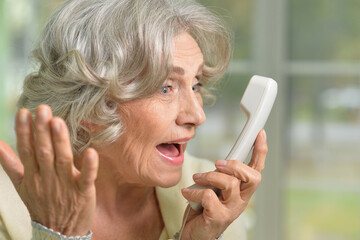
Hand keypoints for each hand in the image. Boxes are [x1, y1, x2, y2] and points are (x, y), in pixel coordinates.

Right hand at [0, 105, 98, 235]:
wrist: (58, 233)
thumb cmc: (41, 204)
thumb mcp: (22, 185)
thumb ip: (11, 163)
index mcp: (33, 175)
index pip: (26, 150)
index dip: (25, 131)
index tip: (24, 112)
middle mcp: (48, 178)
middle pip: (43, 152)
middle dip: (42, 131)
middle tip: (43, 109)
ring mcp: (66, 185)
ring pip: (62, 161)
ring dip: (60, 142)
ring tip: (58, 122)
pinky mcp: (83, 192)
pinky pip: (87, 177)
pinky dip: (89, 166)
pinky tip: (90, 152)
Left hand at [180, 130, 266, 238]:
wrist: (195, 235)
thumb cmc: (204, 209)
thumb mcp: (215, 188)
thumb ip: (220, 176)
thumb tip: (220, 163)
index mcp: (242, 190)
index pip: (257, 169)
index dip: (260, 151)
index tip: (260, 133)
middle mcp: (242, 200)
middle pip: (252, 176)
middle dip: (234, 165)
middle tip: (217, 163)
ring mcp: (232, 210)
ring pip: (229, 183)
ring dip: (209, 176)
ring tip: (196, 179)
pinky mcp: (218, 217)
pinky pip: (209, 196)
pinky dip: (194, 192)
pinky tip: (187, 193)